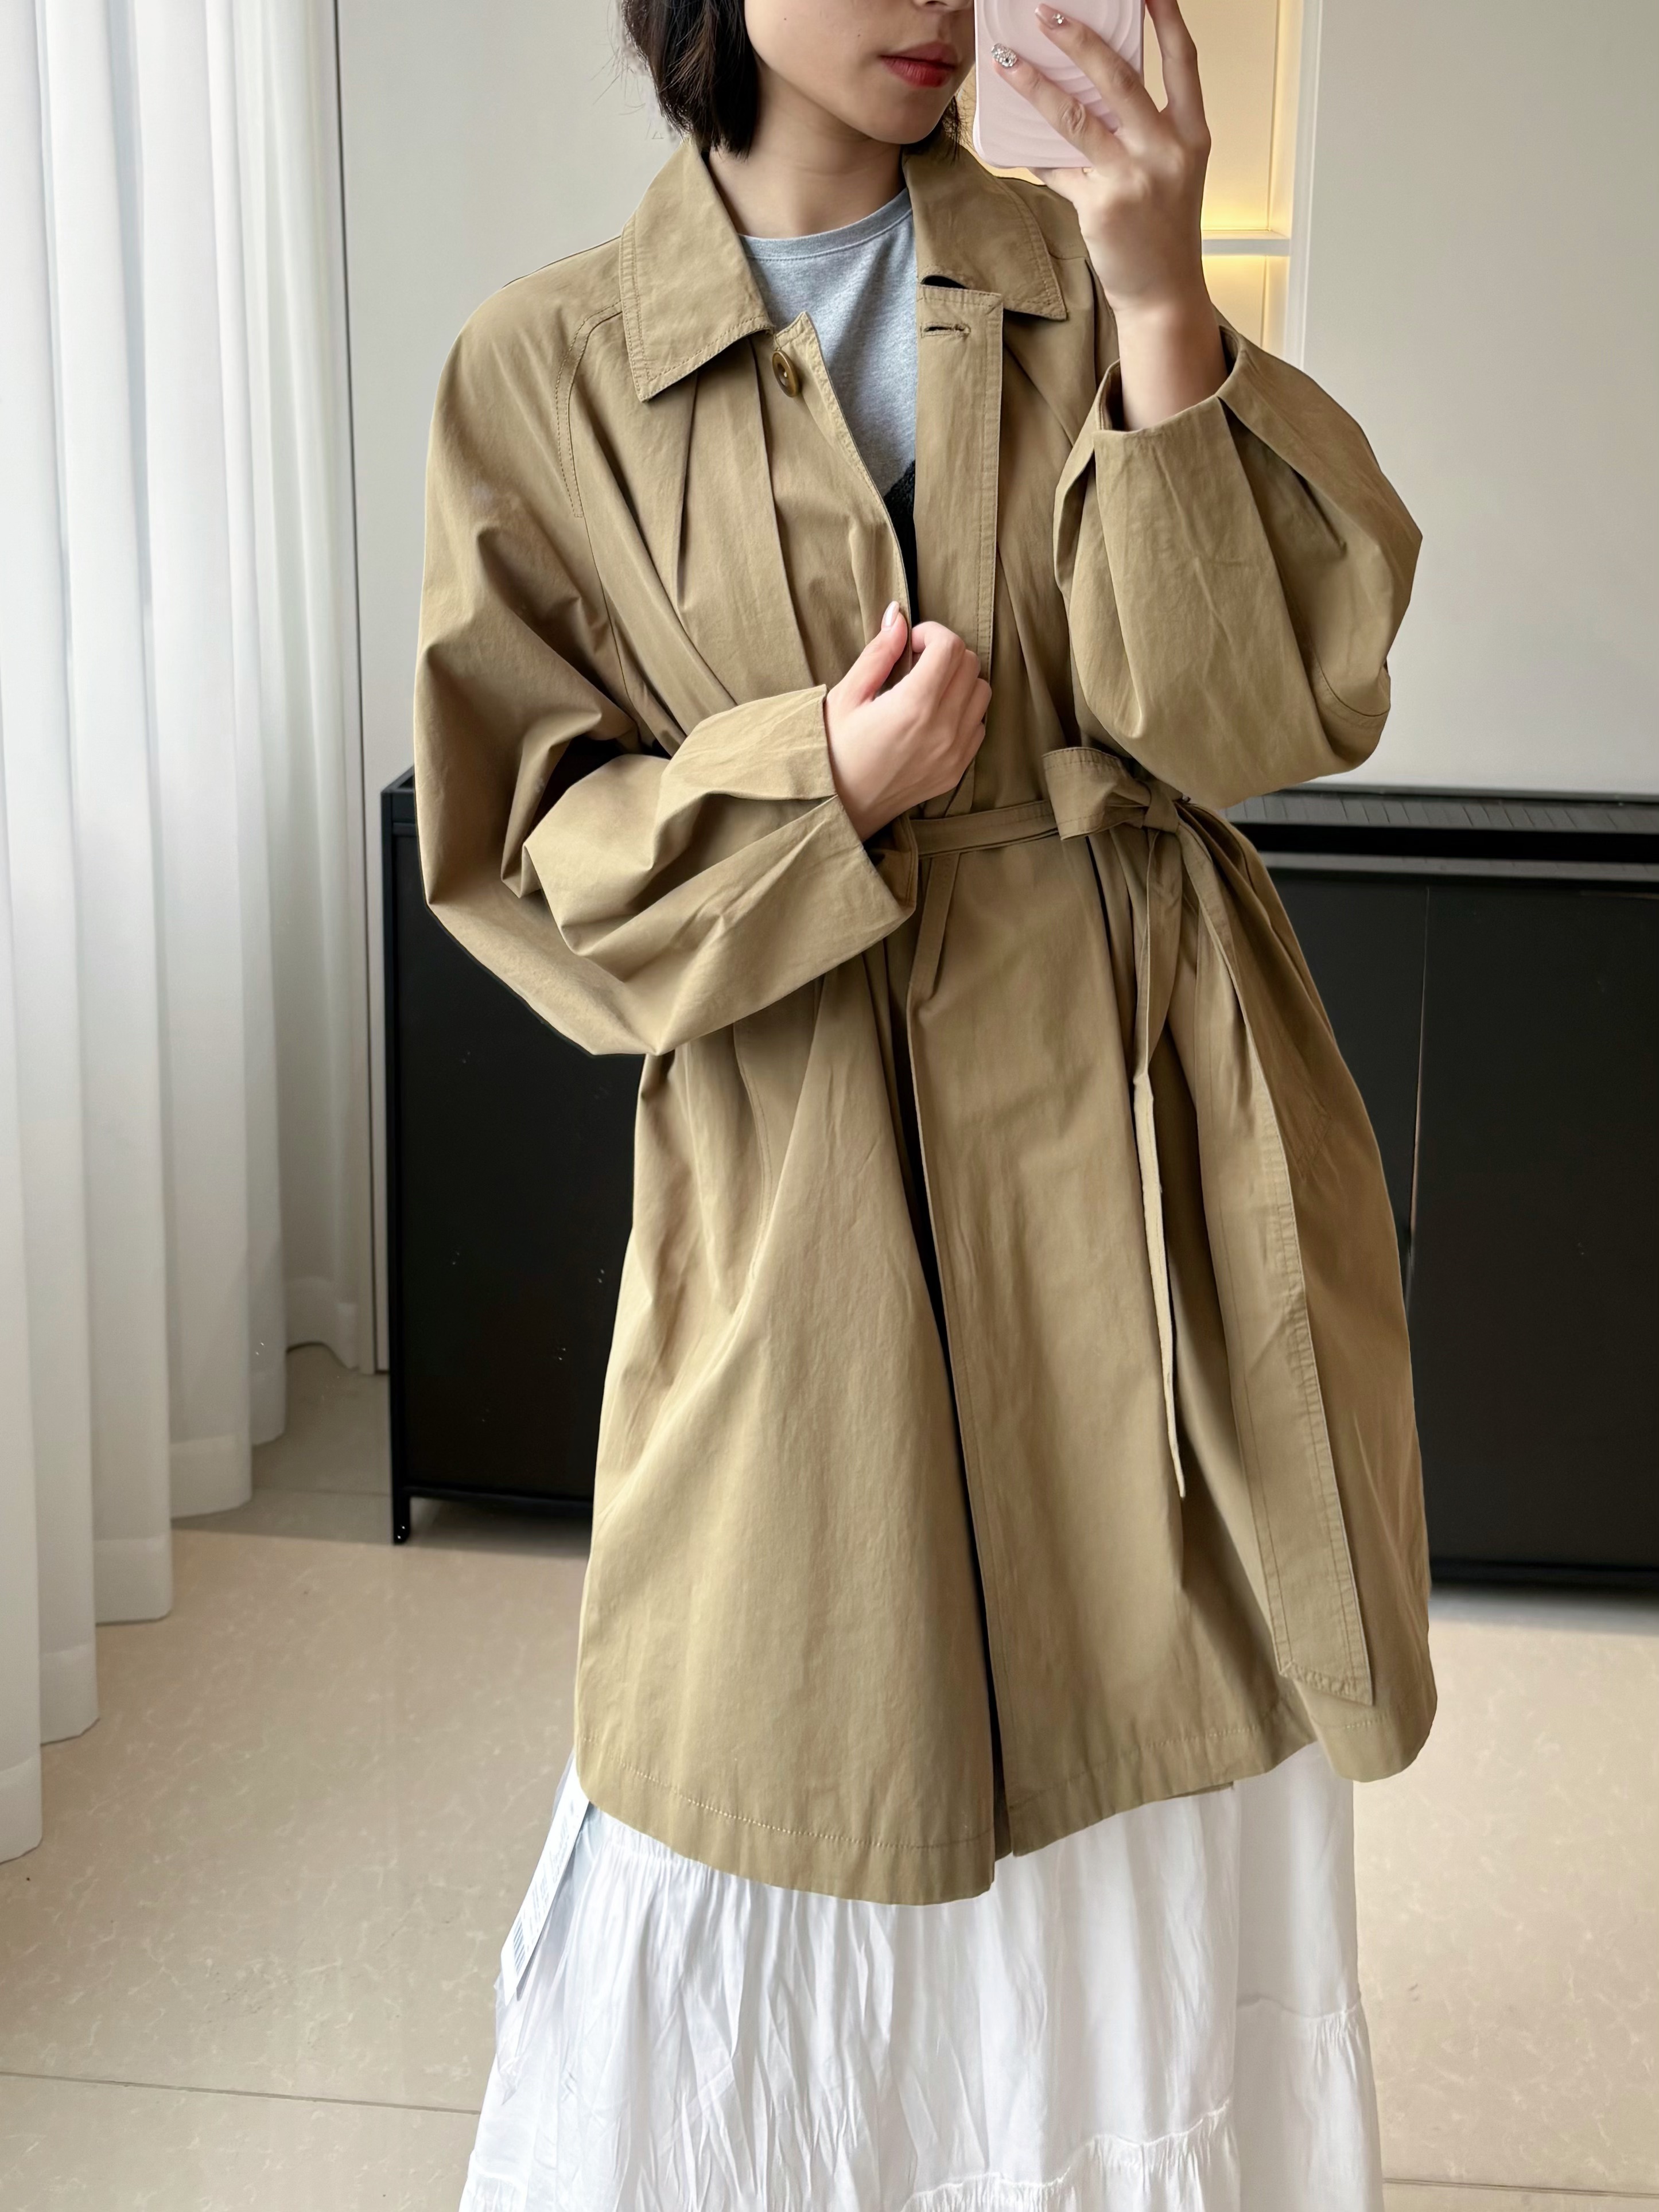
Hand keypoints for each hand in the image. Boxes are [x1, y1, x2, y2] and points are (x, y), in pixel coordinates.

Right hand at [824, 605, 991, 840]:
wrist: (839, 809)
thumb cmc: (833, 752)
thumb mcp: (846, 697)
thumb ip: (878, 654)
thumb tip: (898, 616)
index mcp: (914, 706)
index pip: (950, 647)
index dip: (931, 633)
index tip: (910, 644)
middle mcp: (943, 729)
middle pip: (970, 664)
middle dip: (946, 652)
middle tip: (916, 662)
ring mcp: (955, 752)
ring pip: (982, 692)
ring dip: (959, 679)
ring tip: (927, 688)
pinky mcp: (957, 770)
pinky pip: (979, 725)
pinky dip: (964, 710)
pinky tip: (934, 715)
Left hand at [990, 0, 1226, 426]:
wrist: (1164, 295)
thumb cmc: (1163, 229)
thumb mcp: (1170, 171)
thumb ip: (1144, 129)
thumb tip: (1091, 88)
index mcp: (1192, 134)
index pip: (1183, 60)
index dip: (1166, 17)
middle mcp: (1167, 151)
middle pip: (1120, 77)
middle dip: (1079, 39)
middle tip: (1046, 13)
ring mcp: (1133, 179)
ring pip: (1076, 117)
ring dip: (1036, 85)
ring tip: (1007, 63)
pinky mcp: (1100, 206)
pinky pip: (1057, 168)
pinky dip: (1033, 151)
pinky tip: (1011, 134)